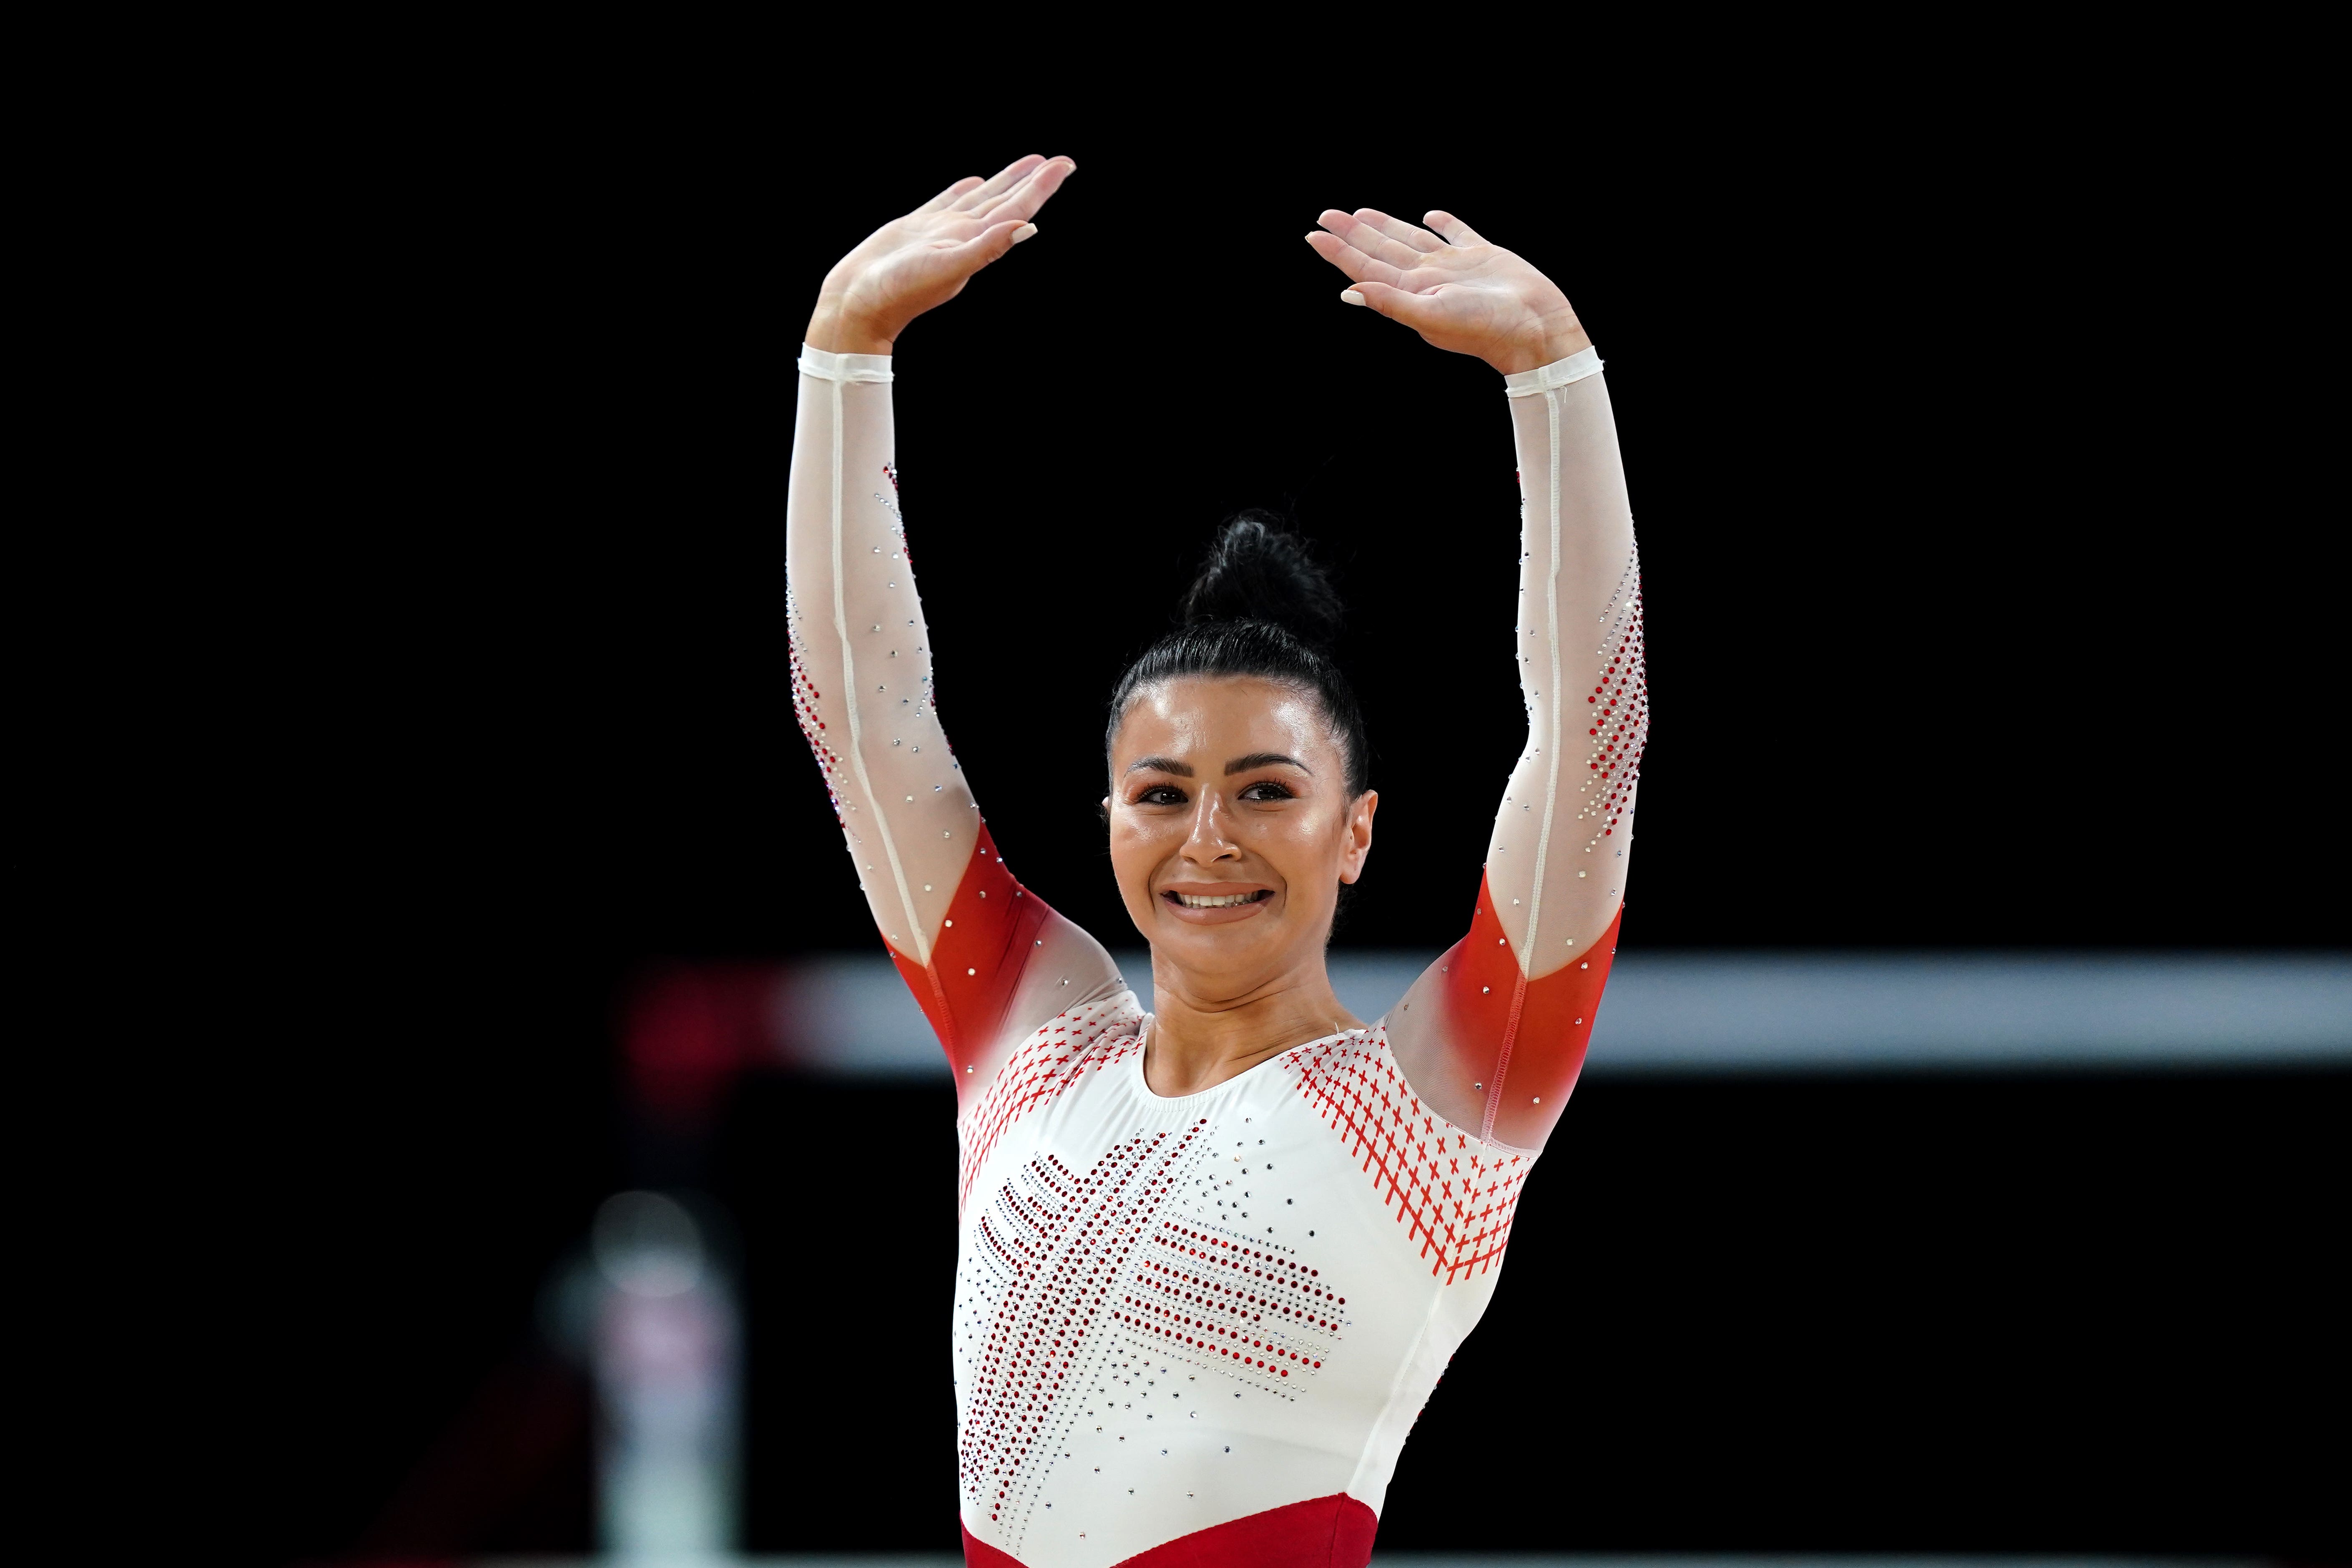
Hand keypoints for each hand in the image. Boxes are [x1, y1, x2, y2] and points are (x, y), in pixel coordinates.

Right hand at [806, 154, 1076, 354]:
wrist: (858, 304)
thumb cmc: (899, 291)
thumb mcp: (946, 267)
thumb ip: (987, 247)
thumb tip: (1027, 227)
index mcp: (974, 243)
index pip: (1016, 210)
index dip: (1042, 188)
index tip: (1064, 165)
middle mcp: (963, 236)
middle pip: (1006, 201)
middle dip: (1033, 181)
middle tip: (1058, 161)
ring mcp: (941, 232)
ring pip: (982, 199)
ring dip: (1006, 182)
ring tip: (1028, 164)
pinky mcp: (916, 228)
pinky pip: (947, 202)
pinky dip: (963, 191)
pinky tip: (974, 182)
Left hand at [1305, 208, 1588, 374]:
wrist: (1533, 327)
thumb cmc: (1484, 327)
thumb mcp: (1430, 314)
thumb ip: (1389, 301)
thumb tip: (1347, 291)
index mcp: (1412, 292)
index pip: (1365, 268)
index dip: (1338, 252)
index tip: (1314, 234)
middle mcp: (1428, 278)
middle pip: (1381, 250)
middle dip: (1353, 234)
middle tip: (1328, 215)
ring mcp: (1453, 267)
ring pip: (1411, 239)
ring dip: (1386, 227)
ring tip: (1362, 214)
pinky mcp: (1482, 256)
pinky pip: (1456, 233)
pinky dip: (1443, 224)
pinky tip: (1431, 215)